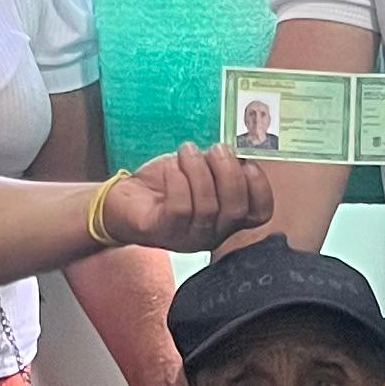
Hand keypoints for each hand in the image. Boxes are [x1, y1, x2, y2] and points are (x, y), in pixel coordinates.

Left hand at [100, 143, 274, 252]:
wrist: (124, 200)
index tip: (247, 162)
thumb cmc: (166, 184)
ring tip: (187, 151)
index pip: (259, 213)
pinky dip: (178, 181)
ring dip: (199, 171)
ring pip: (207, 207)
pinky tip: (172, 167)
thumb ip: (221, 164)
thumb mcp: (200, 169)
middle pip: (236, 210)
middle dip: (229, 173)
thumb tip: (239, 148)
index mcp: (227, 218)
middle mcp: (212, 233)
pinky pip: (180, 208)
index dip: (260, 187)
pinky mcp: (162, 231)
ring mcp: (188, 236)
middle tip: (217, 149)